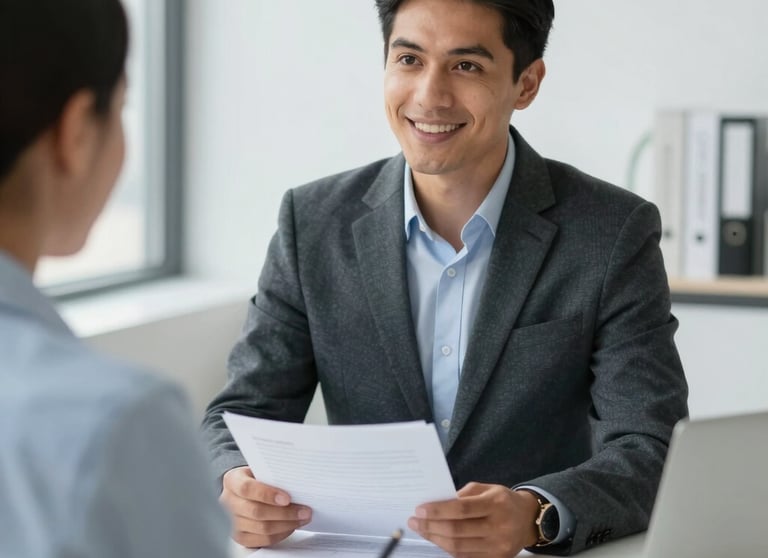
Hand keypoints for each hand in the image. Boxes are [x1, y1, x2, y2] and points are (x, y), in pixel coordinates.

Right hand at [219, 466, 311, 547]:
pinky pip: (262, 540)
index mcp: (232, 481)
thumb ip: (272, 475)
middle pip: (256, 512)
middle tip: (304, 511)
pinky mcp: (239, 537)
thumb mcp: (259, 469)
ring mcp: (232, 522)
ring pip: (262, 528)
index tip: (287, 498)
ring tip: (302, 518)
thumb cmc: (255, 478)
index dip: (268, 494)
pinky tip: (291, 526)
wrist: (241, 490)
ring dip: (287, 525)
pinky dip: (280, 534)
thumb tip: (297, 483)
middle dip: (285, 513)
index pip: (247, 488)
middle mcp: (228, 502)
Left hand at [407, 482, 538, 556]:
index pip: (462, 509)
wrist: (529, 520)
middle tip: (414, 522)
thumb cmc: (503, 500)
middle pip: (458, 531)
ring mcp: (498, 547)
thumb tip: (436, 504)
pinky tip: (438, 540)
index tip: (419, 510)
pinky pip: (466, 557)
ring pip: (459, 548)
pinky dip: (448, 549)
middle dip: (431, 527)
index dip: (438, 511)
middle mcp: (499, 527)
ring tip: (422, 531)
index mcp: (496, 504)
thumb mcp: (486, 489)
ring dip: (436, 539)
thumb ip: (463, 495)